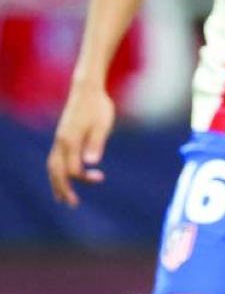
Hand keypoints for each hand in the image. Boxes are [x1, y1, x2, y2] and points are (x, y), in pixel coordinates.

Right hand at [47, 79, 115, 205]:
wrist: (87, 89)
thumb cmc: (98, 107)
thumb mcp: (102, 125)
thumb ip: (96, 143)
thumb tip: (91, 163)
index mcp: (70, 140)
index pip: (72, 169)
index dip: (84, 178)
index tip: (100, 177)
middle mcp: (61, 142)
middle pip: (56, 172)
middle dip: (63, 189)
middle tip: (72, 204)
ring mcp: (59, 140)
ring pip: (52, 167)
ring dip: (57, 183)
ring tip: (63, 198)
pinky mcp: (61, 137)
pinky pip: (54, 159)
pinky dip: (56, 172)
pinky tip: (64, 178)